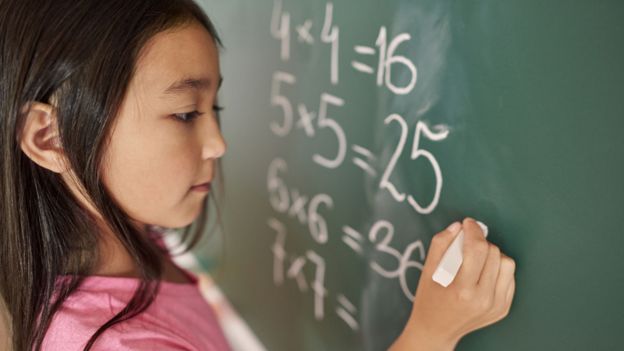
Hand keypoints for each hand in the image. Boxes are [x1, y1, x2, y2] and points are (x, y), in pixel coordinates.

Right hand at [389, 218, 515, 350]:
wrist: (436, 330)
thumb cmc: (429, 298)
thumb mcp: (427, 270)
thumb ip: (440, 244)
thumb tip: (458, 226)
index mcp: (462, 289)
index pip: (477, 249)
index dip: (473, 230)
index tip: (468, 223)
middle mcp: (483, 299)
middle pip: (493, 252)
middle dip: (480, 242)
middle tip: (467, 244)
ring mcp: (496, 305)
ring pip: (507, 263)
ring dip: (492, 254)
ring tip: (477, 259)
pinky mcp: (504, 308)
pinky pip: (510, 277)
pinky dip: (498, 268)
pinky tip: (483, 272)